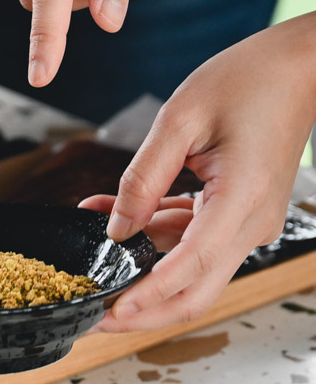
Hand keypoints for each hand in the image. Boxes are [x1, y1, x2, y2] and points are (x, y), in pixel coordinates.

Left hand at [80, 15, 315, 332]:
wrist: (297, 67)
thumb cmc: (247, 80)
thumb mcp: (179, 120)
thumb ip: (143, 177)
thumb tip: (116, 228)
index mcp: (242, 199)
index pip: (191, 267)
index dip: (148, 296)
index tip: (112, 311)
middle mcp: (252, 222)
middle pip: (196, 291)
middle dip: (144, 310)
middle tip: (96, 317)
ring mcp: (248, 221)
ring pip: (190, 267)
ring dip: (140, 261)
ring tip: (88, 239)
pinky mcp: (239, 213)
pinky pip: (194, 239)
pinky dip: (155, 235)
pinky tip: (113, 216)